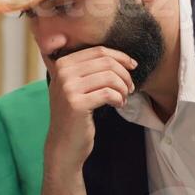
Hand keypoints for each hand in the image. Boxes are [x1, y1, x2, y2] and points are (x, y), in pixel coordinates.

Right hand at [44, 46, 135, 174]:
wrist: (63, 144)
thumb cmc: (75, 114)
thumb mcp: (75, 86)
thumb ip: (89, 69)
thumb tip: (121, 58)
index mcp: (62, 64)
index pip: (98, 51)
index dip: (120, 57)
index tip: (132, 66)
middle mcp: (62, 73)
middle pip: (105, 62)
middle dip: (124, 74)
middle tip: (130, 87)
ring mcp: (68, 89)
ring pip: (109, 77)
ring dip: (123, 87)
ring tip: (124, 97)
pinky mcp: (76, 104)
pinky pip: (109, 93)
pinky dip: (119, 98)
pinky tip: (119, 105)